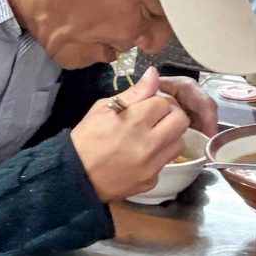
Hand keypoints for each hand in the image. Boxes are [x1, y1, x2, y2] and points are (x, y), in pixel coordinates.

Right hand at [69, 67, 209, 202]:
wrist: (75, 175)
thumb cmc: (86, 138)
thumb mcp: (103, 108)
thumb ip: (134, 92)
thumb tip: (154, 73)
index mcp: (135, 120)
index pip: (164, 102)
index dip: (156, 100)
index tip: (148, 104)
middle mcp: (149, 143)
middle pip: (181, 121)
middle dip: (171, 114)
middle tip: (157, 117)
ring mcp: (151, 165)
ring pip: (178, 143)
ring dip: (169, 136)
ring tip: (150, 136)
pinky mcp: (151, 181)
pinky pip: (164, 163)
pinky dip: (156, 157)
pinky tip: (140, 156)